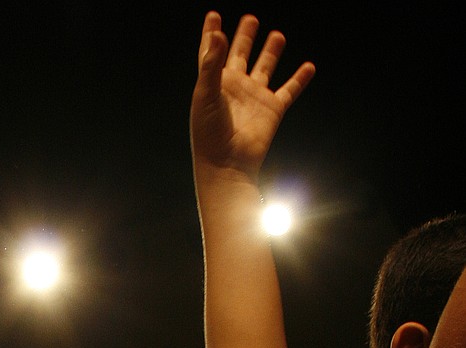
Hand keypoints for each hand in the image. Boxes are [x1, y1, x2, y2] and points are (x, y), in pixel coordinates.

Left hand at [190, 12, 313, 179]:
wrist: (227, 164)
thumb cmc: (210, 135)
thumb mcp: (205, 95)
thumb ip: (211, 64)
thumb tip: (219, 34)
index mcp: (214, 83)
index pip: (212, 53)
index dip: (212, 35)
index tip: (213, 16)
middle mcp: (234, 88)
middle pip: (240, 55)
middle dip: (244, 37)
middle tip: (250, 19)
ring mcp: (254, 98)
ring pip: (265, 68)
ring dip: (270, 52)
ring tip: (277, 35)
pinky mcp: (272, 109)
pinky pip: (289, 90)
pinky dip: (300, 79)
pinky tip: (309, 66)